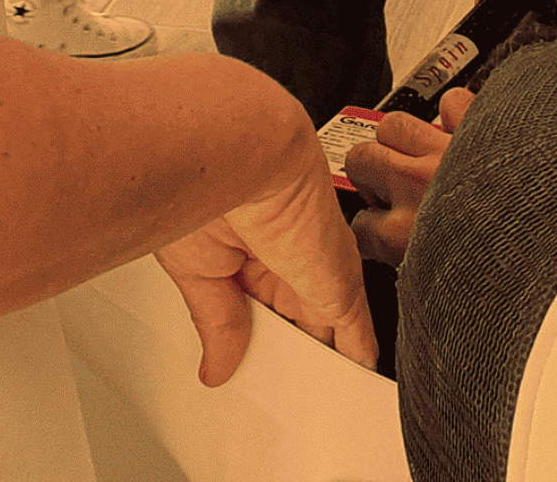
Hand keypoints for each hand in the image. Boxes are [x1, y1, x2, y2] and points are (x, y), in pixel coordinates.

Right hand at [153, 143, 380, 387]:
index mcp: (242, 252)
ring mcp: (314, 270)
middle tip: (285, 392)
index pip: (258, 306)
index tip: (255, 362)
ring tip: (317, 402)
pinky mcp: (340, 283)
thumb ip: (218, 323)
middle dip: (294, 350)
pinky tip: (359, 384)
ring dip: (326, 361)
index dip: (258, 333)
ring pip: (328, 329)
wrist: (233, 155)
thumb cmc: (200, 187)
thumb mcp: (196, 270)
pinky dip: (360, 360)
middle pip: (295, 319)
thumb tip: (215, 367)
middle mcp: (283, 258)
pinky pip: (358, 332)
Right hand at [342, 87, 473, 267]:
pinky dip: (454, 113)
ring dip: (402, 142)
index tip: (380, 232)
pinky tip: (458, 134)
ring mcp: (448, 152)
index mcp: (406, 235)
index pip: (358, 225)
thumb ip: (417, 272)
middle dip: (371, 175)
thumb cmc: (508, 259)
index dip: (370, 229)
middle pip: (361, 159)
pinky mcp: (480, 128)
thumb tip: (406, 268)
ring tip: (418, 159)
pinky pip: (451, 102)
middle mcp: (419, 187)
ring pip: (394, 124)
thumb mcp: (450, 285)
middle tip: (390, 189)